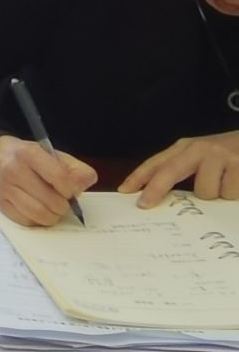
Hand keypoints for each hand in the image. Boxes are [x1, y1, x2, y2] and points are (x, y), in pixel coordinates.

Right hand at [0, 135, 95, 226]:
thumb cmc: (33, 158)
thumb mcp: (56, 156)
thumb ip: (77, 170)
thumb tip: (81, 186)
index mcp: (29, 153)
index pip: (61, 179)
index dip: (71, 190)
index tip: (69, 190)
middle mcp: (13, 169)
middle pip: (52, 202)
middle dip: (63, 205)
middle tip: (60, 199)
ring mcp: (4, 188)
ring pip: (40, 215)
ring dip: (52, 215)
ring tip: (51, 206)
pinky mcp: (0, 203)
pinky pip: (27, 222)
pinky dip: (37, 220)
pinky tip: (36, 208)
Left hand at [120, 131, 238, 207]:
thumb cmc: (231, 155)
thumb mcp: (204, 156)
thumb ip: (186, 170)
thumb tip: (161, 195)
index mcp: (187, 147)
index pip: (158, 162)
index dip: (139, 176)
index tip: (124, 191)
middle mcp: (200, 148)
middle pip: (170, 171)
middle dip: (155, 190)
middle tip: (144, 205)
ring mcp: (219, 156)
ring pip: (204, 191)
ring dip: (215, 195)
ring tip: (227, 185)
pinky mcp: (238, 165)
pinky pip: (227, 193)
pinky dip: (233, 194)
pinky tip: (237, 184)